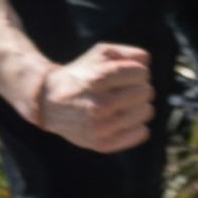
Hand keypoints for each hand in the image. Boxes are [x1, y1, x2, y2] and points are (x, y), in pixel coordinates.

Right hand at [32, 41, 156, 152]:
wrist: (50, 103)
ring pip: (146, 112)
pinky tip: (122, 119)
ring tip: (122, 104)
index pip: (141, 73)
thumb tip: (147, 62)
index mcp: (99, 79)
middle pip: (146, 92)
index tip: (124, 75)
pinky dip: (137, 125)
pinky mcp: (103, 144)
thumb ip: (127, 52)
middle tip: (122, 90)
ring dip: (138, 106)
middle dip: (137, 88)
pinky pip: (142, 133)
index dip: (136, 71)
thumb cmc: (81, 75)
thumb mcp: (99, 54)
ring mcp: (101, 127)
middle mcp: (100, 104)